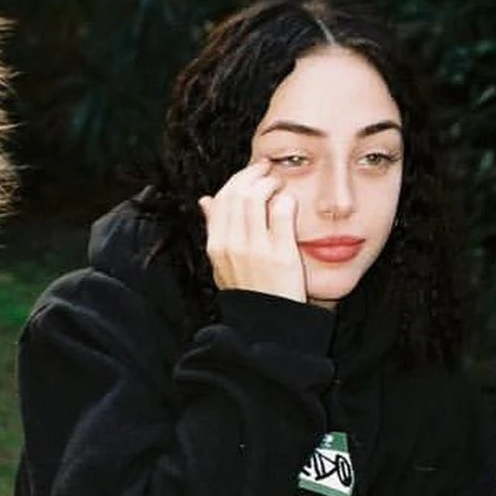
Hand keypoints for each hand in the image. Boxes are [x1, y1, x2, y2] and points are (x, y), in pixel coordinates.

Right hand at [199, 160, 305, 301]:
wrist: (267, 323)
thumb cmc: (248, 292)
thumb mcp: (221, 263)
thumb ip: (214, 230)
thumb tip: (205, 200)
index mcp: (216, 245)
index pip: (221, 198)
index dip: (237, 179)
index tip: (251, 174)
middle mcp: (232, 244)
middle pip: (237, 192)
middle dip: (255, 174)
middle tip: (268, 171)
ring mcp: (256, 247)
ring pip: (258, 195)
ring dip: (271, 183)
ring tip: (279, 186)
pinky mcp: (281, 251)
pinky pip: (283, 209)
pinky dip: (287, 199)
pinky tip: (290, 203)